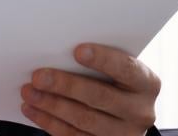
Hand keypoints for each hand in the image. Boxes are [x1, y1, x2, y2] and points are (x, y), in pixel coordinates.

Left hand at [20, 44, 159, 134]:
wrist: (125, 115)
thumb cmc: (116, 82)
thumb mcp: (118, 71)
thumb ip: (100, 63)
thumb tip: (59, 50)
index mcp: (147, 83)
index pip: (126, 69)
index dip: (102, 59)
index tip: (77, 51)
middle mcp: (141, 111)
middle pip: (100, 97)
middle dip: (65, 85)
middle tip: (38, 76)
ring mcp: (125, 134)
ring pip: (84, 119)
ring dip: (51, 106)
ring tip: (29, 93)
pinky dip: (50, 123)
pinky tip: (34, 110)